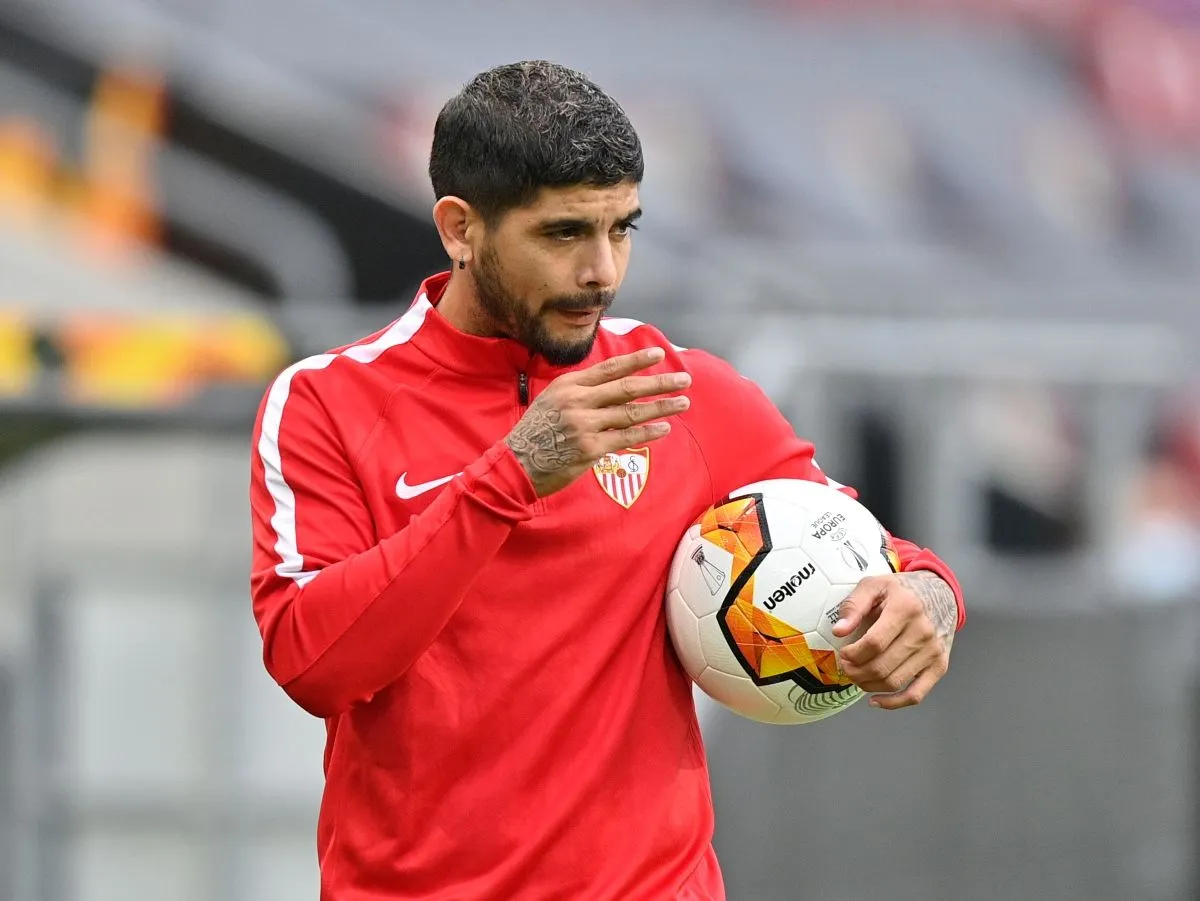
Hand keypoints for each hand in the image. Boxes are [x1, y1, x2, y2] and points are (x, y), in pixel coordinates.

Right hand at [505, 347, 690, 497]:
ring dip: (661, 407)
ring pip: (632, 412)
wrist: (516, 464)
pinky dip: (648, 433)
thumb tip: (613, 385)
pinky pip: (626, 438)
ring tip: (682, 403)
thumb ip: (580, 391)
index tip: (659, 354)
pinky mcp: (590, 449)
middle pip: (627, 388)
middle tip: (684, 379)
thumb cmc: (536, 433)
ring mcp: (584, 425)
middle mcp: (578, 401)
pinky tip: (664, 428)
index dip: (636, 360)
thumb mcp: (552, 401)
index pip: (610, 368)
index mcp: (569, 385)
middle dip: (659, 382)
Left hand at [831, 571, 957, 709]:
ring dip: (868, 685)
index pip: (874, 643)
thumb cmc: (901, 590)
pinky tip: (875, 700)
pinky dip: (894, 703)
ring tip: (856, 676)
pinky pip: (916, 694)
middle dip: (856, 671)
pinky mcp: (939, 666)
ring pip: (895, 682)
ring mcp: (933, 651)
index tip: (843, 652)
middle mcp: (923, 631)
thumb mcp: (874, 585)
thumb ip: (853, 605)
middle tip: (846, 667)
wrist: (940, 593)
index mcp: (905, 608)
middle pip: (882, 666)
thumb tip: (839, 631)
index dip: (853, 653)